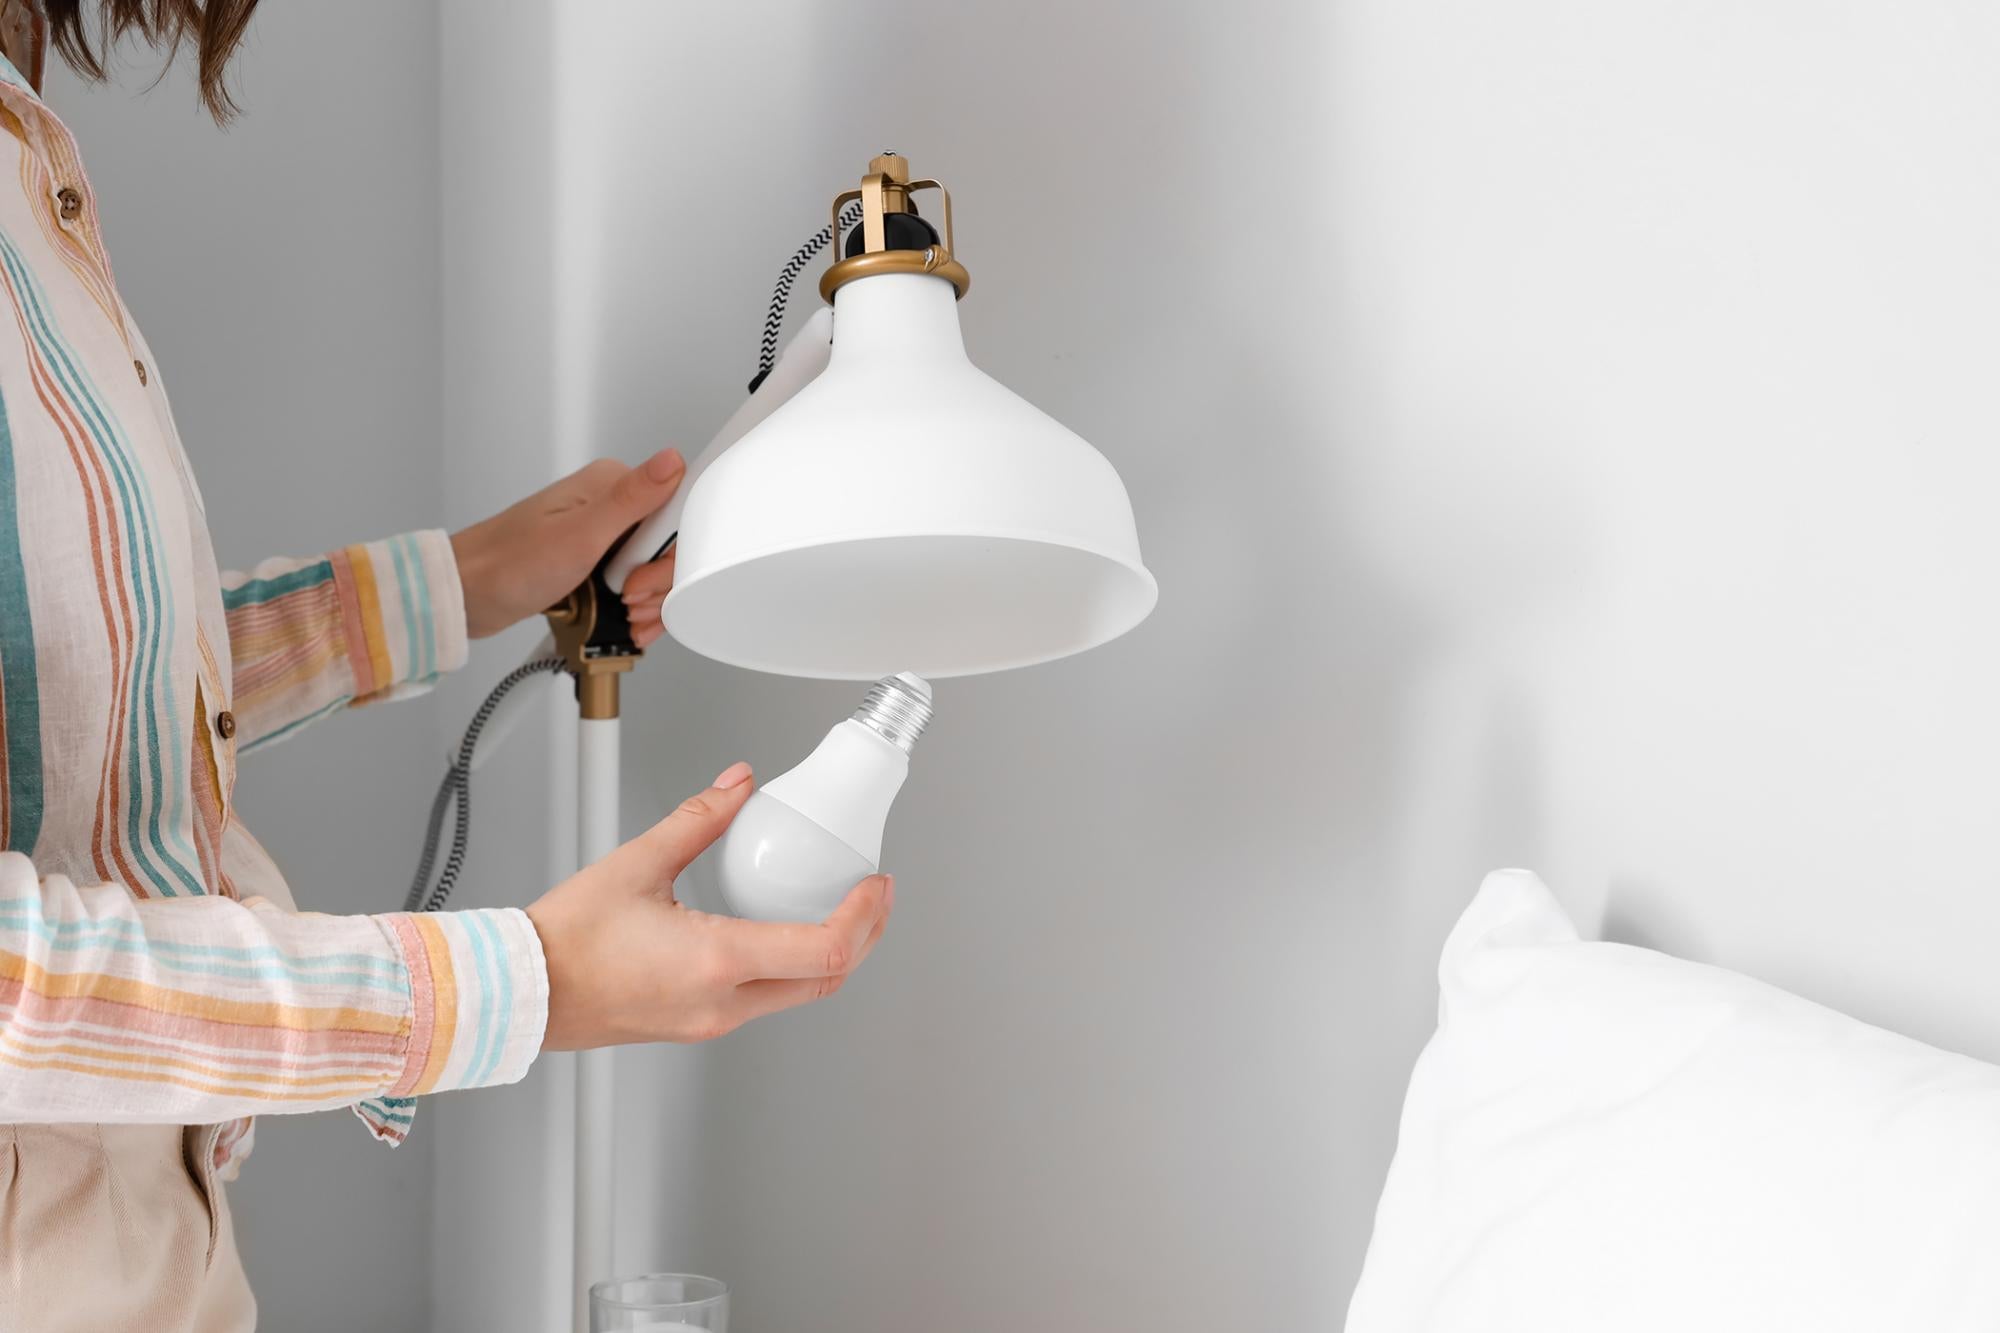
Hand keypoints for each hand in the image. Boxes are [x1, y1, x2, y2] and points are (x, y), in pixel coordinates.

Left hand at [450, 448, 684, 640]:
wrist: (468, 597)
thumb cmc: (509, 565)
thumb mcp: (580, 534)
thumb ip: (632, 499)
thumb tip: (671, 459)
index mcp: (610, 486)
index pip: (676, 510)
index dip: (672, 551)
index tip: (642, 574)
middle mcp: (611, 506)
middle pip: (670, 545)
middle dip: (658, 583)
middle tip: (628, 597)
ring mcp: (605, 536)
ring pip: (656, 569)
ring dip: (651, 601)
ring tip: (626, 616)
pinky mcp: (598, 562)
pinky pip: (637, 583)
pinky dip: (638, 608)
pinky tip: (628, 623)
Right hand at [524, 762, 894, 1049]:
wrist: (519, 992)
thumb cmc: (564, 940)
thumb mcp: (638, 863)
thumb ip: (700, 819)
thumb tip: (738, 786)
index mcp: (717, 962)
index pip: (825, 949)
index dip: (864, 916)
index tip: (875, 884)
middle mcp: (722, 1002)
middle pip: (826, 981)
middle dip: (863, 936)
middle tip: (873, 896)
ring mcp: (712, 1021)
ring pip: (798, 994)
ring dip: (829, 954)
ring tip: (836, 908)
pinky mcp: (698, 1025)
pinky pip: (765, 999)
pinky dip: (791, 966)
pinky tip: (783, 931)